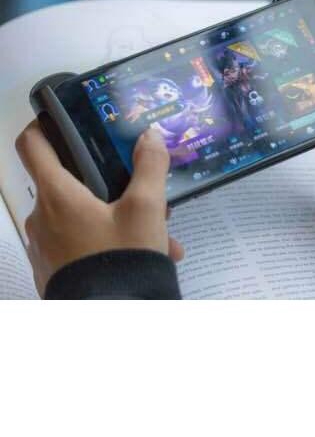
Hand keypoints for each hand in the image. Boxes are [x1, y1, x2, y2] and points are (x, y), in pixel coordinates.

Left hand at [15, 122, 183, 295]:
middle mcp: (41, 216)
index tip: (67, 119)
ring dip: (119, 217)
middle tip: (144, 192)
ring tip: (159, 234)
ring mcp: (44, 245)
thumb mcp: (146, 209)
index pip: (32, 144)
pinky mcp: (53, 268)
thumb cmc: (121, 257)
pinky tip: (144, 254)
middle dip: (111, 184)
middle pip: (70, 182)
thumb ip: (150, 166)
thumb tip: (150, 135)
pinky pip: (81, 242)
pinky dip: (109, 241)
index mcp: (57, 194)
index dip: (44, 124)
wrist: (112, 319)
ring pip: (83, 216)